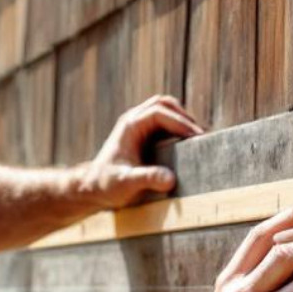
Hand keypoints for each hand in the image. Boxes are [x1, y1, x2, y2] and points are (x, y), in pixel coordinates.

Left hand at [77, 95, 203, 208]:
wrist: (93, 188)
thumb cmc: (107, 185)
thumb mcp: (127, 184)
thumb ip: (147, 179)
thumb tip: (171, 179)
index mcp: (130, 125)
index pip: (160, 112)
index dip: (180, 122)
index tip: (196, 136)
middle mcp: (133, 120)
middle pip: (163, 103)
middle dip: (183, 116)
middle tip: (199, 134)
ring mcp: (137, 125)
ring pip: (164, 109)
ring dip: (181, 119)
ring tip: (196, 137)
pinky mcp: (142, 135)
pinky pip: (163, 122)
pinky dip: (176, 127)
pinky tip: (186, 143)